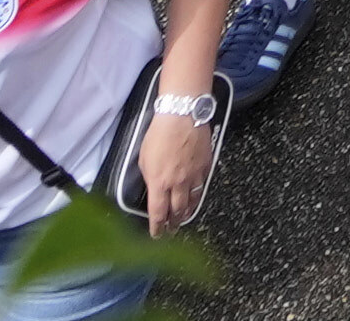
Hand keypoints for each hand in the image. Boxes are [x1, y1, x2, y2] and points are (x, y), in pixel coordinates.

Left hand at [130, 92, 220, 226]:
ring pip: (192, 201)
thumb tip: (153, 187)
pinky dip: (198, 193)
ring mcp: (194, 175)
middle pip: (177, 211)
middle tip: (171, 230)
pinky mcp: (205, 165)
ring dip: (187, 212)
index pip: (158, 214)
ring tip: (184, 218)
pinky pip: (202, 185)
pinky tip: (196, 196)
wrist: (182, 115)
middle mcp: (178, 183)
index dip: (157, 227)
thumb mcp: (144, 158)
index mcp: (159, 183)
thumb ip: (150, 177)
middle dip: (173, 223)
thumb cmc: (159, 134)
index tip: (157, 234)